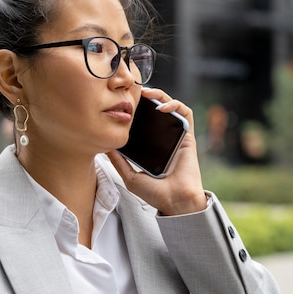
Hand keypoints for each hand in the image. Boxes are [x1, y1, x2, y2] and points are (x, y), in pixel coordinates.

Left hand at [107, 87, 207, 215]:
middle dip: (147, 96)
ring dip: (161, 95)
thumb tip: (104, 146)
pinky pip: (186, 114)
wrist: (175, 201)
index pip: (145, 120)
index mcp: (152, 145)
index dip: (137, 108)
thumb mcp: (130, 176)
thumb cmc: (155, 193)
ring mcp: (177, 136)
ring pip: (172, 106)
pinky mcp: (188, 136)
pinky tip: (162, 107)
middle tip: (134, 92)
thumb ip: (118, 161)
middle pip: (157, 108)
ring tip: (147, 92)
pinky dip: (175, 105)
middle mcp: (165, 138)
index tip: (124, 103)